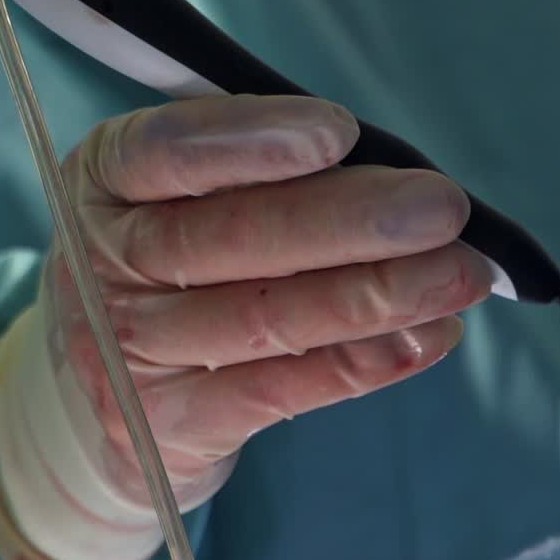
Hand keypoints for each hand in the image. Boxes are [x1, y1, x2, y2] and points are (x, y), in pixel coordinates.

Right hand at [0, 95, 490, 559]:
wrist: (97, 408)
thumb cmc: (164, 272)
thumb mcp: (171, 201)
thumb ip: (257, 176)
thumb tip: (394, 176)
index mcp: (102, 181)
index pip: (166, 150)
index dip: (253, 141)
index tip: (340, 132)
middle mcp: (102, 265)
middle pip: (232, 238)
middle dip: (350, 220)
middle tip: (443, 207)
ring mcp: (129, 354)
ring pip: (269, 317)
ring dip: (380, 293)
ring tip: (463, 273)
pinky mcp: (173, 426)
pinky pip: (284, 390)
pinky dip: (366, 361)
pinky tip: (429, 336)